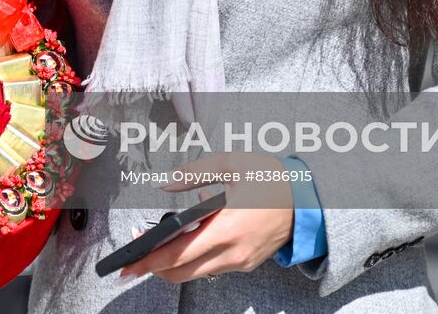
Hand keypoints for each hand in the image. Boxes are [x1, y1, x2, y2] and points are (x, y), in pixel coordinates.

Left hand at [119, 152, 294, 283]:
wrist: (307, 198)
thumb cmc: (270, 179)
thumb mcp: (232, 164)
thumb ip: (194, 173)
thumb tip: (167, 183)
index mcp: (228, 228)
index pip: (179, 254)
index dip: (150, 261)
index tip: (129, 264)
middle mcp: (233, 252)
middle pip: (183, 273)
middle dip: (155, 269)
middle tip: (135, 259)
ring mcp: (241, 261)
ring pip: (197, 273)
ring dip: (174, 264)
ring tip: (157, 245)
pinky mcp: (246, 263)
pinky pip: (213, 268)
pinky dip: (194, 260)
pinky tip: (188, 240)